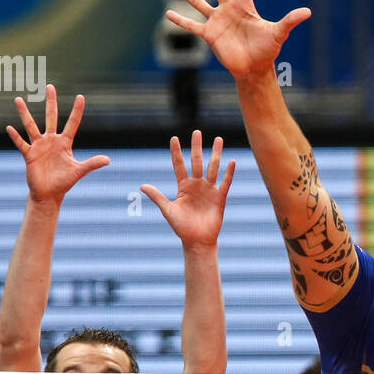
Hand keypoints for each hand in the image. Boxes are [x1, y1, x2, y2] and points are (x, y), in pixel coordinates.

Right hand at [5, 85, 109, 203]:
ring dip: (25, 113)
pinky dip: (16, 136)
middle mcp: (51, 141)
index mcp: (64, 143)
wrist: (49, 194)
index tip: (81, 96)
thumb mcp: (79, 171)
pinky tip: (10, 128)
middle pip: (51, 117)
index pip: (72, 123)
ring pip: (31, 126)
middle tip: (50, 86)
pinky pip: (21, 144)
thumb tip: (108, 160)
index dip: (77, 111)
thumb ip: (92, 164)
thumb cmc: (64, 182)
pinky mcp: (29, 155)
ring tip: (18, 99)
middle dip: (51, 102)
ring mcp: (39, 146)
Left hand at [141, 131, 235, 248]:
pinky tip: (231, 161)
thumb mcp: (168, 210)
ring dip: (216, 154)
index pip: (179, 165)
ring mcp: (209, 190)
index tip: (174, 138)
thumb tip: (142, 186)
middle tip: (197, 132)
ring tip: (219, 139)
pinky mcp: (219, 198)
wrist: (197, 241)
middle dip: (197, 147)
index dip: (176, 152)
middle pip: (197, 161)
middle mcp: (196, 185)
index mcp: (183, 187)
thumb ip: (157, 197)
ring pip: (213, 168)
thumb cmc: (182, 227)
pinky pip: (225, 183)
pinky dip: (228, 173)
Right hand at [167, 0, 310, 81]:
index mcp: (245, 5)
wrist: (254, 68)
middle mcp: (229, 9)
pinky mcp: (209, 35)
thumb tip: (308, 12)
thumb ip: (290, 20)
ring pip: (199, 2)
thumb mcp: (279, 33)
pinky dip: (181, 21)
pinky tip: (168, 12)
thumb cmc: (267, 50)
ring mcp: (217, 21)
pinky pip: (192, 26)